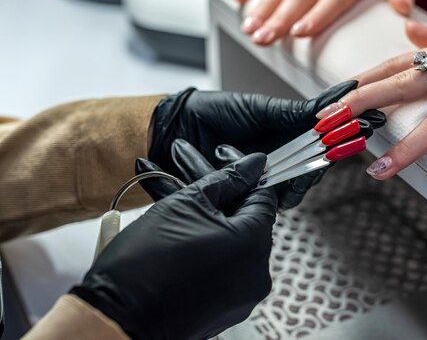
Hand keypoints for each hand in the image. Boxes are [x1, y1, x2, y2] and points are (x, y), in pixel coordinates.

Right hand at [71, 154, 275, 339]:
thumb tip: (254, 164)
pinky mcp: (223, 308)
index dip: (241, 173)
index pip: (262, 196)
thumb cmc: (147, 261)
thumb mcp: (187, 203)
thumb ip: (227, 180)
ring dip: (204, 216)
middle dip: (216, 193)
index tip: (223, 156)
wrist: (115, 318)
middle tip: (187, 169)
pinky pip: (220, 265)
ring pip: (229, 240)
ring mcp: (241, 294)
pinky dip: (203, 244)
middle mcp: (256, 273)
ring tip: (170, 194)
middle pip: (243, 219)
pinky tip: (176, 228)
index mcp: (254, 244)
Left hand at [149, 81, 384, 208]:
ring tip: (265, 164)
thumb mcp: (255, 107)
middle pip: (309, 171)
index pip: (318, 142)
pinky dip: (264, 194)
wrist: (171, 129)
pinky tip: (253, 180)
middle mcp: (275, 159)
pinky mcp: (242, 195)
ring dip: (286, 181)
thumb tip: (326, 106)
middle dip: (312, 167)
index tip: (363, 128)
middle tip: (313, 158)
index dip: (339, 139)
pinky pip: (264, 202)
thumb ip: (290, 113)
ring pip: (290, 190)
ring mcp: (260, 178)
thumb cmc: (210, 112)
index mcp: (282, 133)